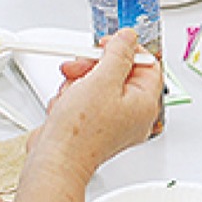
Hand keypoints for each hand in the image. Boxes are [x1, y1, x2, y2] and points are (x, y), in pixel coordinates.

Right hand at [29, 29, 161, 183]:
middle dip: (94, 67)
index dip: (127, 49)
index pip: (147, 64)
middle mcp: (132, 114)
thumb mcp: (102, 80)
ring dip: (78, 83)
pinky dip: (71, 98)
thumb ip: (118, 53)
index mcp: (145, 103)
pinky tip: (63, 108)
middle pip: (119, 72)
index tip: (108, 44)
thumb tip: (128, 38)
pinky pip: (84, 99)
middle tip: (79, 67)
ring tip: (69, 95)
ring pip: (97, 84)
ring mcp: (112, 121)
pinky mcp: (92, 126)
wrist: (53, 163)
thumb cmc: (79, 133)